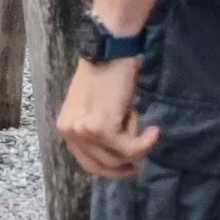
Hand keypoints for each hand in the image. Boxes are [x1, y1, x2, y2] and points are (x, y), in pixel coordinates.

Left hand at [55, 59, 158, 178]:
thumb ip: (97, 130)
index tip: (129, 166)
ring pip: (118, 158)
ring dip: (136, 144)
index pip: (87, 162)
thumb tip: (120, 158)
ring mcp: (83, 131)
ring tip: (139, 120)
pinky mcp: (101, 129)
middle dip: (124, 165)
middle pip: (101, 166)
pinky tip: (153, 130)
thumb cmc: (107, 74)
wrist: (110, 51)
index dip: (110, 169)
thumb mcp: (94, 107)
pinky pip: (130, 149)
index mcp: (66, 126)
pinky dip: (145, 142)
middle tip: (141, 162)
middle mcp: (70, 131)